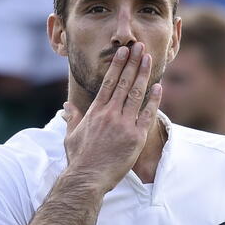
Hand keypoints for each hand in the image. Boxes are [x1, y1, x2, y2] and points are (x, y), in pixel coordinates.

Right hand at [61, 43, 162, 193]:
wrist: (87, 178)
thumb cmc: (79, 159)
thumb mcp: (71, 136)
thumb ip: (72, 118)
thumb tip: (66, 107)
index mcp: (95, 112)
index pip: (108, 83)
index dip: (117, 66)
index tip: (123, 53)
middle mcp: (110, 114)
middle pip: (123, 83)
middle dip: (132, 63)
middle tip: (140, 47)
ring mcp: (124, 124)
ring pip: (136, 94)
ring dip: (143, 74)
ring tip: (149, 59)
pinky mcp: (136, 137)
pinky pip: (147, 114)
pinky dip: (153, 100)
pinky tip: (159, 87)